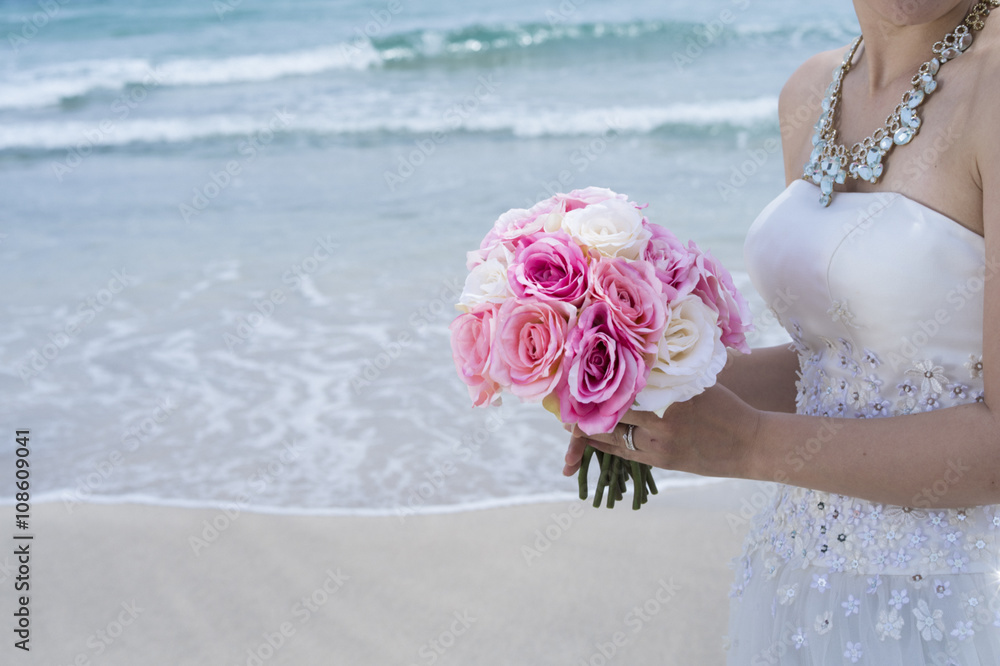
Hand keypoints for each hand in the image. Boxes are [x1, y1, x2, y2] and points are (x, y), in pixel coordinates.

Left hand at [561, 383, 761, 479]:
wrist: (751, 443)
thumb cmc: (727, 406)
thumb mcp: (697, 382)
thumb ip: (668, 373)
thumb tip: (642, 352)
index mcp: (668, 398)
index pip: (622, 392)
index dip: (596, 390)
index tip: (575, 382)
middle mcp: (660, 423)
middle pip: (611, 418)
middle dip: (586, 414)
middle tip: (562, 407)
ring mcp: (660, 446)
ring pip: (614, 439)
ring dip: (592, 434)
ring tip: (571, 427)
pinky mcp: (663, 463)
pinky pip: (626, 454)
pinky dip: (608, 446)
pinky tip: (594, 441)